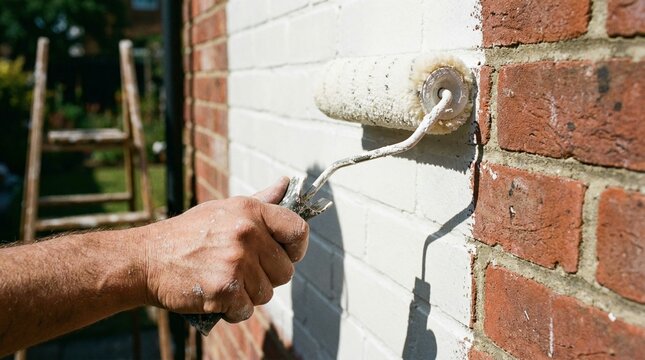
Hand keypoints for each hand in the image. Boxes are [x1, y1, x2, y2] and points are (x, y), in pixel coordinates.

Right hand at [141, 177, 308, 322]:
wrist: (146, 259)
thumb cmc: (188, 234)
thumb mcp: (224, 209)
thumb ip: (260, 201)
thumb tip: (286, 184)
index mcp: (250, 211)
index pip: (298, 230)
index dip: (296, 248)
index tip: (285, 255)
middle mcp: (247, 233)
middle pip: (285, 271)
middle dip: (266, 277)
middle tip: (240, 271)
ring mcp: (236, 261)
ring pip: (266, 293)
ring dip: (248, 295)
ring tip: (224, 282)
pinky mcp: (225, 289)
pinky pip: (247, 310)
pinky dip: (232, 310)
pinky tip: (216, 297)